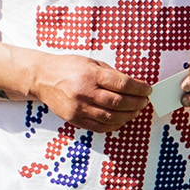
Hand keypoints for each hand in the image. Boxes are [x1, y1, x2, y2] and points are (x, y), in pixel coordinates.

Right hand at [31, 53, 149, 132]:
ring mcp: (79, 107)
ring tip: (136, 111)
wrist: (41, 78)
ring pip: (111, 117)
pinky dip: (115, 125)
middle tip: (144, 101)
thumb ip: (111, 74)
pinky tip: (122, 119)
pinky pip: (100, 126)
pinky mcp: (75, 119)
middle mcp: (85, 92)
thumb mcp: (91, 63)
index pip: (122, 84)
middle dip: (137, 103)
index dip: (139, 88)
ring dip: (129, 115)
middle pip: (119, 102)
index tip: (148, 89)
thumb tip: (134, 85)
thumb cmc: (68, 67)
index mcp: (91, 74)